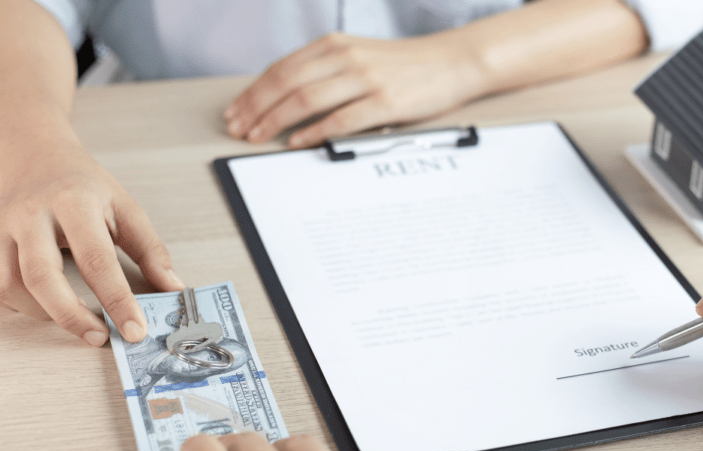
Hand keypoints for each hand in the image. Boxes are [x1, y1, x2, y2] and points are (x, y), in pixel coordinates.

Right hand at [0, 138, 182, 344]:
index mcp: (75, 202)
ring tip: (77, 325)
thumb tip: (173, 289)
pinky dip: (17, 303)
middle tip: (101, 338)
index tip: (135, 329)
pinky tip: (44, 308)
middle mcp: (33, 214)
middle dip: (72, 316)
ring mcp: (4, 227)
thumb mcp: (125, 207)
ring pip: (10, 284)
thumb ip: (150, 250)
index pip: (97, 260)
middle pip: (43, 276)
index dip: (117, 300)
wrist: (35, 152)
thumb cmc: (85, 185)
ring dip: (43, 314)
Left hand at [223, 32, 483, 147]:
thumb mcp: (360, 56)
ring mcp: (366, 79)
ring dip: (276, 121)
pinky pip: (340, 119)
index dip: (254, 92)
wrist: (452, 63)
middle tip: (240, 128)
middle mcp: (347, 58)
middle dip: (257, 108)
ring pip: (306, 100)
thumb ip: (326, 70)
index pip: (282, 68)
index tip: (237, 111)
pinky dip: (314, 132)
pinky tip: (298, 142)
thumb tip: (287, 97)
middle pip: (287, 83)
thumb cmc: (406, 65)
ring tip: (260, 137)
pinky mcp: (385, 103)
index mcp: (336, 45)